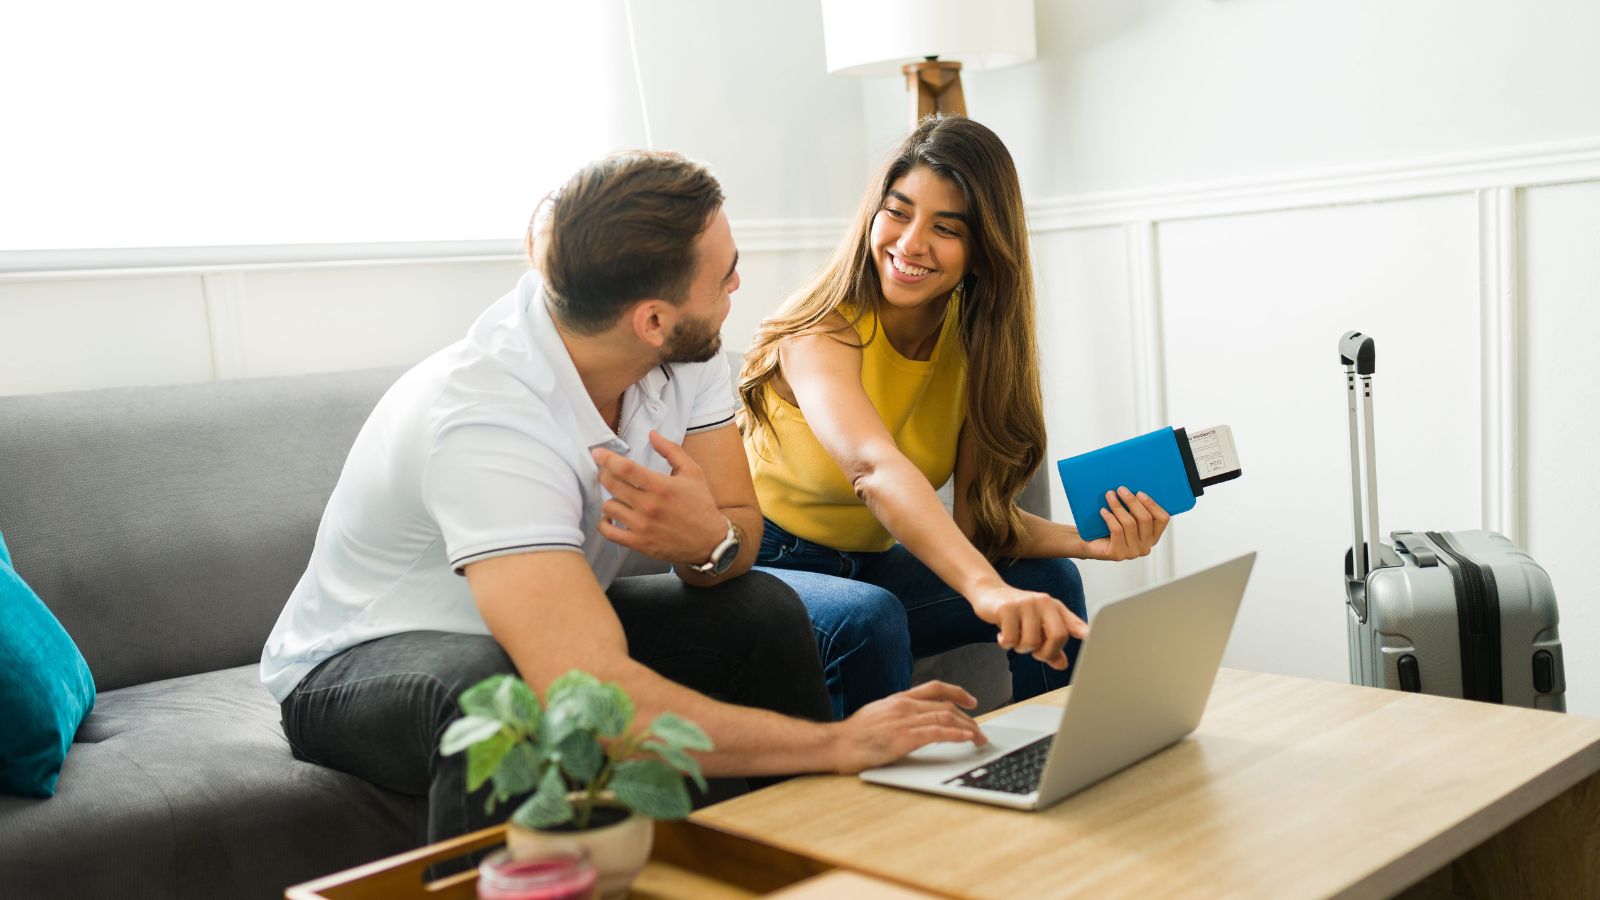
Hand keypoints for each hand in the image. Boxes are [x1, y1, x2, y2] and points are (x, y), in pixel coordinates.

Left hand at [592, 431, 725, 562]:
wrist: (709, 540)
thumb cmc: (701, 504)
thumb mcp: (693, 472)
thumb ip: (671, 451)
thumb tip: (652, 435)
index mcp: (661, 486)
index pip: (626, 468)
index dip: (607, 458)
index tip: (597, 453)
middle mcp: (649, 506)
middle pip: (612, 485)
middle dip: (604, 474)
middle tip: (605, 472)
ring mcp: (642, 526)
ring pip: (609, 507)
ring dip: (610, 498)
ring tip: (617, 496)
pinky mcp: (638, 543)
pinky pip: (609, 532)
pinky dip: (604, 523)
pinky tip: (610, 516)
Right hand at [828, 681, 987, 772]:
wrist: (834, 744)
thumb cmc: (853, 735)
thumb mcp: (878, 715)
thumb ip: (897, 714)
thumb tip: (913, 721)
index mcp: (899, 699)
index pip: (935, 688)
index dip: (957, 692)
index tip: (972, 701)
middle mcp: (904, 705)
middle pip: (946, 705)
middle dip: (968, 718)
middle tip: (980, 731)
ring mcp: (903, 720)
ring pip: (945, 717)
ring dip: (968, 728)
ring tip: (979, 738)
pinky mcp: (903, 737)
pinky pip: (936, 733)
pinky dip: (956, 735)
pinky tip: (966, 739)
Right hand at [968, 582, 1088, 668]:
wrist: (989, 592)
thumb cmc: (1016, 611)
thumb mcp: (1036, 626)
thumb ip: (1050, 644)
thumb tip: (1063, 664)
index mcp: (1054, 607)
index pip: (1072, 625)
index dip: (1084, 632)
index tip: (1092, 637)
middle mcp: (1043, 602)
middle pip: (1057, 636)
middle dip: (1045, 652)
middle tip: (1033, 651)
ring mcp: (1025, 604)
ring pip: (1031, 642)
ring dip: (1020, 647)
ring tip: (1014, 636)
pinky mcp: (1007, 608)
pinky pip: (1010, 639)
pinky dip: (1005, 642)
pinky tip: (1001, 633)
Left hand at [1079, 487, 1169, 561]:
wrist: (1088, 544)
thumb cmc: (1108, 528)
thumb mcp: (1126, 516)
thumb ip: (1134, 508)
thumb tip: (1133, 489)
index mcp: (1152, 536)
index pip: (1162, 519)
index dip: (1152, 504)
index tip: (1139, 492)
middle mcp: (1145, 547)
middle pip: (1145, 519)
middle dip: (1132, 501)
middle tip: (1121, 489)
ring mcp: (1132, 552)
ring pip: (1130, 523)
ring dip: (1118, 506)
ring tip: (1109, 495)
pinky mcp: (1118, 554)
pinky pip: (1117, 530)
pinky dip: (1110, 518)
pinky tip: (1103, 511)